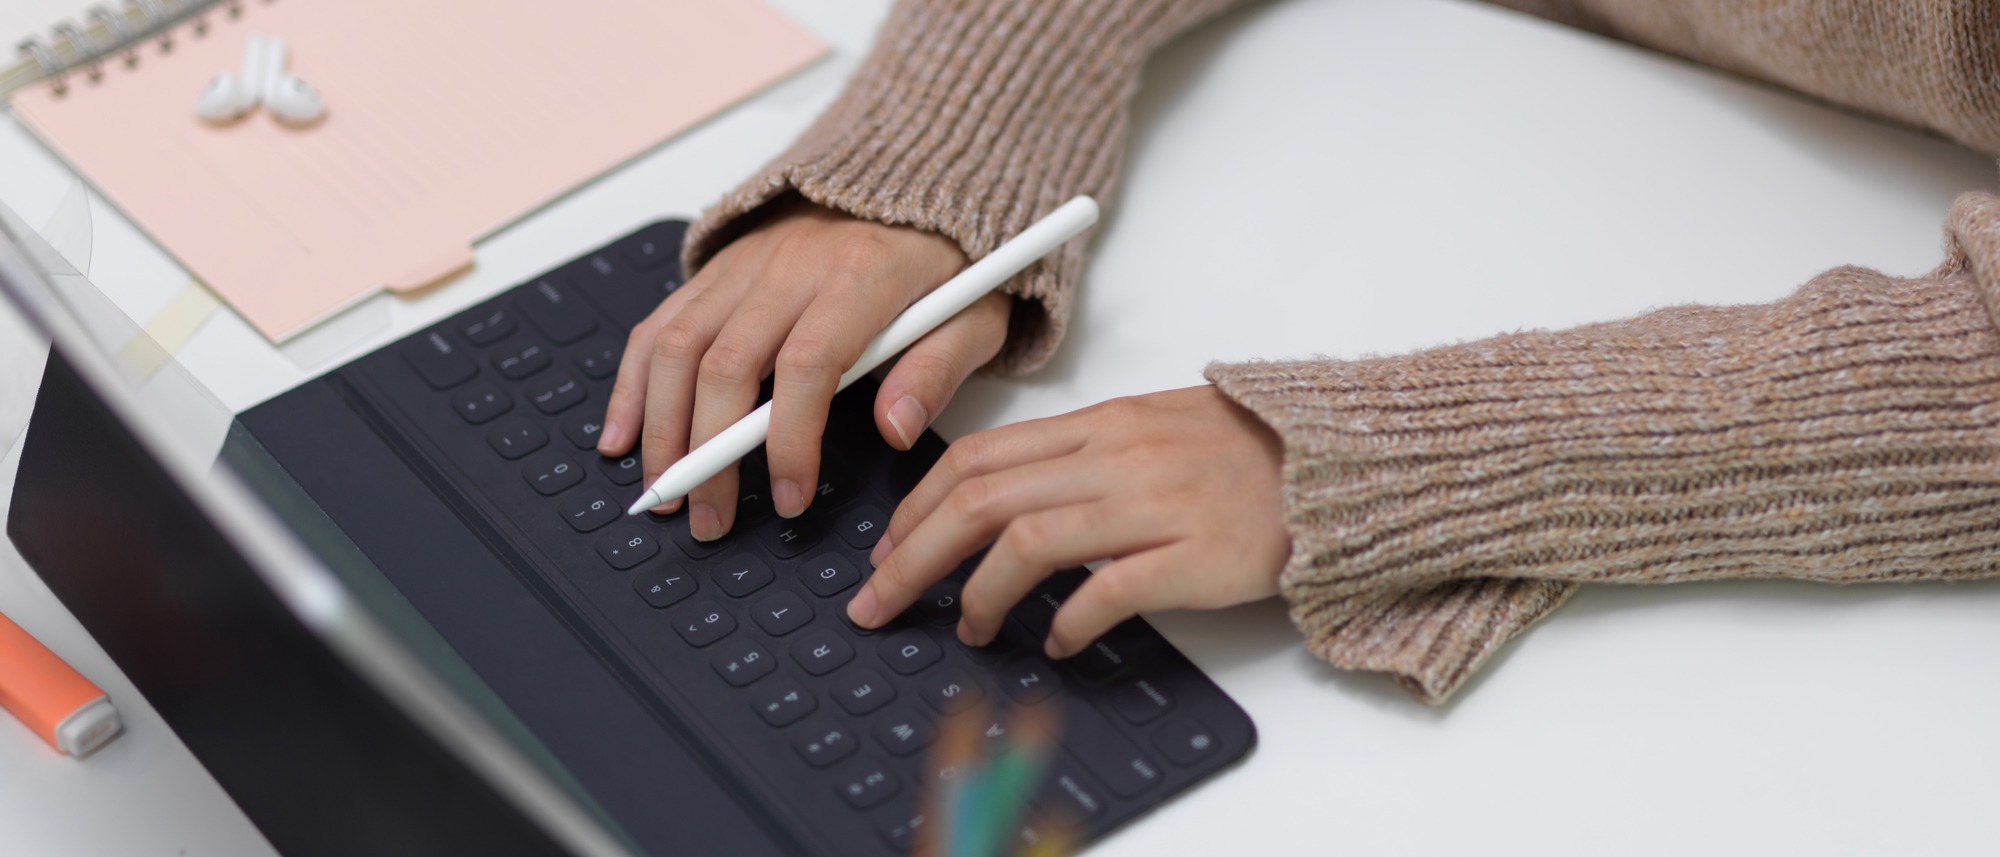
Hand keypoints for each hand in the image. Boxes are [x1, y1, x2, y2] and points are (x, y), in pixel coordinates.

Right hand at [599, 199, 1006, 539]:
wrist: (910, 179)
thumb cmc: (944, 262)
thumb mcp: (975, 313)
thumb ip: (939, 369)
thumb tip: (894, 429)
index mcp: (861, 277)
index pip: (807, 365)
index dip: (791, 440)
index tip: (792, 498)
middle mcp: (790, 266)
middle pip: (725, 362)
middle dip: (708, 453)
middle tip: (710, 520)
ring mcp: (745, 264)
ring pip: (677, 344)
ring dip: (660, 426)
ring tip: (663, 492)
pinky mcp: (716, 269)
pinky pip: (659, 323)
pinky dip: (632, 382)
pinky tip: (622, 436)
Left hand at [847, 385, 1291, 658]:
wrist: (1339, 461)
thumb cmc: (1245, 452)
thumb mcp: (1149, 428)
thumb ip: (1078, 457)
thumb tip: (1002, 500)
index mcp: (1100, 423)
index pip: (978, 457)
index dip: (916, 507)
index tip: (887, 548)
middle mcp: (1116, 456)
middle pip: (981, 499)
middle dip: (913, 556)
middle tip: (879, 602)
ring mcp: (1154, 504)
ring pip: (1029, 538)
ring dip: (979, 592)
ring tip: (967, 628)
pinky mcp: (1193, 554)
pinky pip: (1109, 588)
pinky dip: (1068, 619)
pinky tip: (1054, 641)